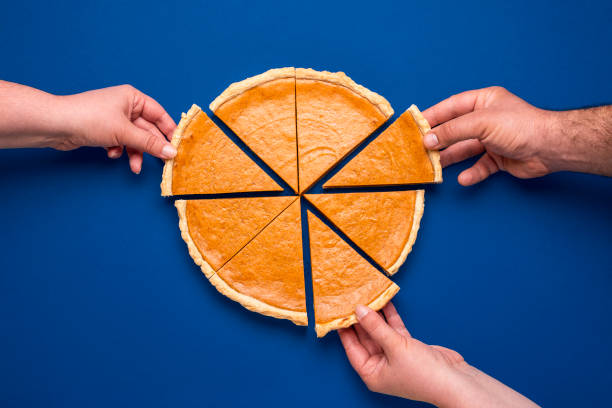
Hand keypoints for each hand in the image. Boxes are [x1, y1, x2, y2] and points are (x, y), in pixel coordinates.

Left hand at [57, 85, 176, 173]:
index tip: (178, 146)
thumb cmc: (90, 119)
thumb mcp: (125, 132)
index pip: (159, 114)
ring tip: (134, 167)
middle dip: (151, 147)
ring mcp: (114, 119)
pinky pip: (120, 142)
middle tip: (162, 162)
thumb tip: (171, 153)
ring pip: (134, 139)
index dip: (169, 130)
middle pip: (147, 129)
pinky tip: (111, 154)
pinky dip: (119, 150)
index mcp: (132, 98)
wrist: (56, 125)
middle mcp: (125, 106)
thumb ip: (150, 143)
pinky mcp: (104, 131)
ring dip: (135, 153)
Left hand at [339, 303, 538, 406]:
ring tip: (367, 296)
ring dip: (376, 315)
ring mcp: (394, 356)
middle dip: (360, 319)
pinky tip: (385, 302)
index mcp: (372, 373)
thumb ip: (376, 327)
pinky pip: (394, 330)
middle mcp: (381, 366)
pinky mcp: (408, 348)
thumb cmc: (423, 374)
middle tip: (351, 299)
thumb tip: (359, 310)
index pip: (352, 348)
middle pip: (365, 338)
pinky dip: (390, 317)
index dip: (345, 330)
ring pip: (380, 332)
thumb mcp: (395, 347)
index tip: (338, 312)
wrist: (455, 380)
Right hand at [422, 86, 553, 185]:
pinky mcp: (499, 158)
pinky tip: (463, 179)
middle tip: (419, 149)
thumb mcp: (480, 123)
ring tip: (434, 167)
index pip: (451, 107)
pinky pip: (480, 166)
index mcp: (483, 101)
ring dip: (451, 158)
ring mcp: (492, 139)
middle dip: (439, 140)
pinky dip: (472, 173)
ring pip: (465, 149)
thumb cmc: (519, 126)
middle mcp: (487, 119)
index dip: (432, 116)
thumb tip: (427, 139)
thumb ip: (452, 130)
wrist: (550, 147)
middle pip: (455, 130)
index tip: (414, 126)